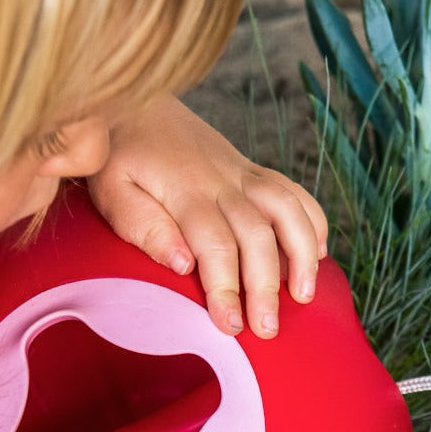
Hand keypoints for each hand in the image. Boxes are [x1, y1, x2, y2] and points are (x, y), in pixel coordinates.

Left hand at [87, 96, 327, 338]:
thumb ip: (142, 225)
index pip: (215, 246)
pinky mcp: (252, 170)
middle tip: (267, 328)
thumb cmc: (118, 156)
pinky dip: (313, 222)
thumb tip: (182, 263)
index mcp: (186, 190)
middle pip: (258, 235)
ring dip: (303, 254)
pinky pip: (295, 192)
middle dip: (266, 286)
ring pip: (289, 210)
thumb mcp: (111, 190)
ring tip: (304, 296)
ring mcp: (243, 173)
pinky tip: (318, 254)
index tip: (231, 326)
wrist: (133, 103)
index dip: (226, 289)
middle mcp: (223, 181)